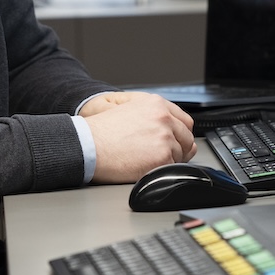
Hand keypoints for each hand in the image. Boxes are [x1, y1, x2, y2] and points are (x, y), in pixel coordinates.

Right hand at [80, 91, 196, 183]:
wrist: (88, 145)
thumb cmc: (100, 130)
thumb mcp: (123, 105)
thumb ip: (148, 110)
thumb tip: (167, 121)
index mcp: (155, 104)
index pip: (184, 121)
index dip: (179, 133)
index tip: (174, 140)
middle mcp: (164, 118)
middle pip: (186, 138)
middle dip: (177, 147)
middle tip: (159, 153)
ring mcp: (165, 138)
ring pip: (181, 155)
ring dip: (168, 159)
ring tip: (146, 160)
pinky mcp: (163, 158)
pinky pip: (173, 168)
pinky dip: (162, 171)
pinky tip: (146, 167)